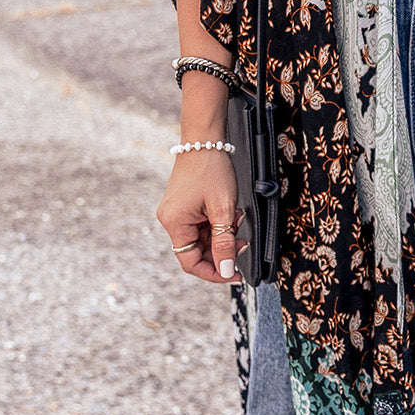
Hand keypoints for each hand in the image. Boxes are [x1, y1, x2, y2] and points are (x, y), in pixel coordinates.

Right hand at [156, 152, 245, 284]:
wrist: (204, 140)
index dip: (213, 272)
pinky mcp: (184, 207)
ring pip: (202, 239)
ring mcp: (177, 213)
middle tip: (243, 242)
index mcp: (175, 224)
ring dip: (222, 234)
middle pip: (197, 251)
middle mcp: (171, 221)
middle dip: (222, 249)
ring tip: (237, 219)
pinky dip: (218, 224)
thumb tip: (226, 271)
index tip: (234, 274)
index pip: (190, 263)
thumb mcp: (223, 209)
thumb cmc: (211, 169)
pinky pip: (201, 226)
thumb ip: (224, 242)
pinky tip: (230, 213)